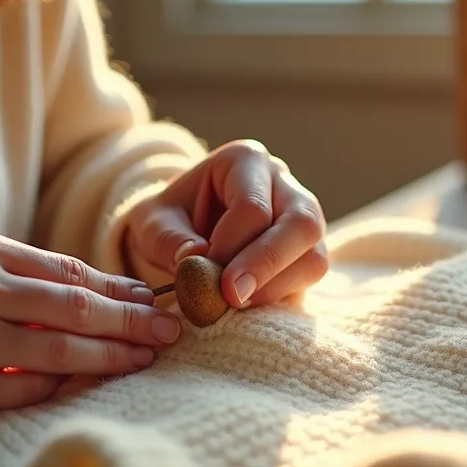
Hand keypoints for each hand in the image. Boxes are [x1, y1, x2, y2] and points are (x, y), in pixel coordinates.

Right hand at [0, 228, 179, 450]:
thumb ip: (18, 278)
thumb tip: (106, 293)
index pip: (69, 270)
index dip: (120, 288)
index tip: (154, 300)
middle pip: (78, 307)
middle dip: (134, 321)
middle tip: (172, 332)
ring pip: (63, 351)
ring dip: (114, 357)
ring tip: (146, 359)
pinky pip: (29, 392)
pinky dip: (64, 388)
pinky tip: (92, 386)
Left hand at [124, 140, 328, 308]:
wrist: (184, 232)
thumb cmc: (169, 221)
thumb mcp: (151, 223)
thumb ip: (166, 238)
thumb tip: (197, 258)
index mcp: (245, 161)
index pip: (252, 207)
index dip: (229, 247)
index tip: (200, 277)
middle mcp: (284, 183)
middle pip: (301, 223)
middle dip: (265, 265)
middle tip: (231, 297)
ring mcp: (304, 217)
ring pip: (314, 254)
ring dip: (277, 286)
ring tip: (236, 304)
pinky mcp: (308, 252)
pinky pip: (310, 276)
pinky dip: (281, 295)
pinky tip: (248, 305)